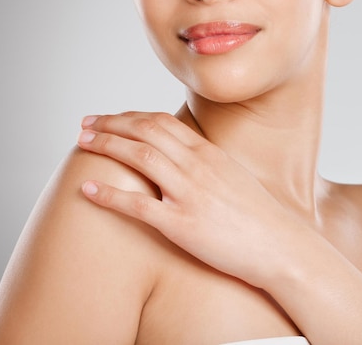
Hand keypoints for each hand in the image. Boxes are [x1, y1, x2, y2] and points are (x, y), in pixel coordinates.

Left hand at [76, 111, 307, 286]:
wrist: (279, 245)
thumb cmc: (256, 213)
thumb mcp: (231, 173)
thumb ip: (204, 160)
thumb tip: (180, 151)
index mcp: (207, 151)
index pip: (160, 122)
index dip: (128, 117)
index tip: (108, 118)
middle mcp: (197, 165)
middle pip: (145, 131)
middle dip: (111, 124)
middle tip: (85, 124)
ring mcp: (189, 193)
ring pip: (140, 157)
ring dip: (106, 146)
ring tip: (82, 143)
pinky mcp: (182, 224)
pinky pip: (139, 205)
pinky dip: (110, 195)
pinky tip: (88, 189)